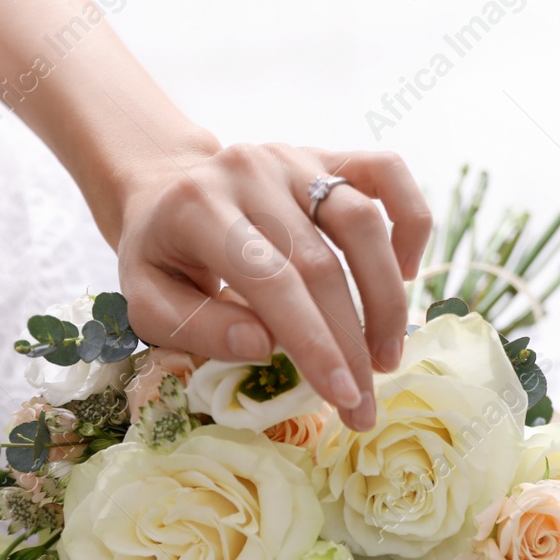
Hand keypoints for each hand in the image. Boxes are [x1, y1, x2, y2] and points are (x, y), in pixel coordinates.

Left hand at [116, 144, 432, 431]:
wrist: (166, 187)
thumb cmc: (163, 256)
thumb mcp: (148, 301)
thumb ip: (196, 327)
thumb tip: (263, 347)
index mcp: (199, 208)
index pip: (271, 281)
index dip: (314, 342)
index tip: (343, 396)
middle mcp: (251, 171)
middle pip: (322, 263)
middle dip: (352, 343)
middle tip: (365, 404)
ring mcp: (294, 158)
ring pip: (364, 221)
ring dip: (387, 298)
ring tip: (388, 356)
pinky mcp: (328, 154)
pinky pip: (389, 173)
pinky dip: (411, 223)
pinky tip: (407, 273)